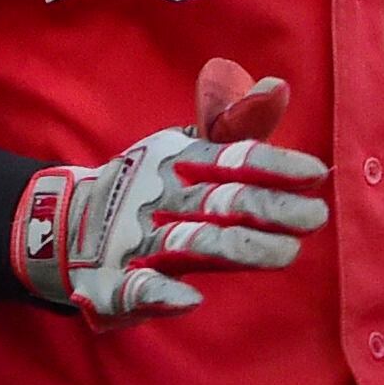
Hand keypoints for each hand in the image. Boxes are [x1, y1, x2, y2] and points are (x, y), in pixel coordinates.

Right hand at [11, 63, 332, 320]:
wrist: (66, 225)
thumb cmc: (150, 185)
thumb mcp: (188, 150)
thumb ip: (237, 127)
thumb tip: (278, 86)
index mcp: (178, 160)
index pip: (234, 158)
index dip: (276, 164)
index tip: (317, 173)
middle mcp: (160, 197)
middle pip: (222, 202)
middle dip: (270, 208)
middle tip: (316, 216)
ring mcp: (136, 242)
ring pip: (192, 244)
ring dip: (239, 248)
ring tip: (287, 253)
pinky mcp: (115, 283)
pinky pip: (137, 289)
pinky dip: (160, 293)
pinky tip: (191, 298)